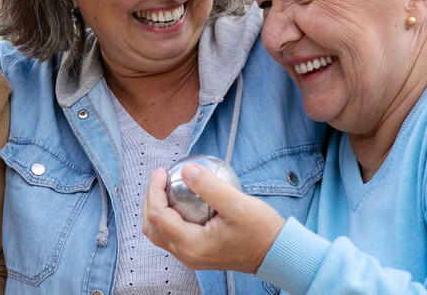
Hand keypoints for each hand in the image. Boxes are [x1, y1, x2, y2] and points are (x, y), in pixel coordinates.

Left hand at [141, 165, 280, 274]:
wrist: (275, 253)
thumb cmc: (260, 230)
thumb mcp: (237, 204)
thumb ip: (210, 187)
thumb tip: (186, 169)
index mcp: (191, 245)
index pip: (157, 216)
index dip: (154, 190)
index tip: (162, 171)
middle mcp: (187, 255)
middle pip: (152, 227)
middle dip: (151, 199)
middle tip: (161, 177)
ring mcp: (191, 257)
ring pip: (160, 233)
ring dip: (157, 209)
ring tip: (166, 187)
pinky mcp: (197, 253)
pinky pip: (172, 235)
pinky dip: (169, 217)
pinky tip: (180, 200)